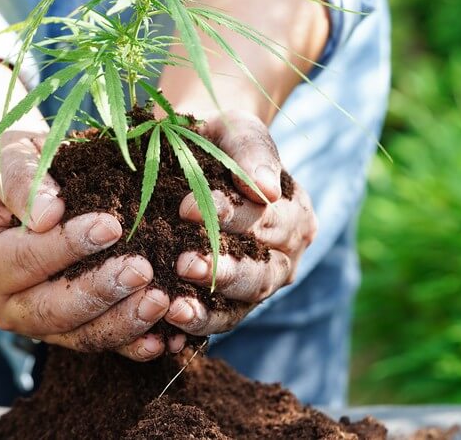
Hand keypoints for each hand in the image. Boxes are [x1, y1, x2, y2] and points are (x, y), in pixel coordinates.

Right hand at [0, 130, 171, 360]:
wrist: (35, 187)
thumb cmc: (23, 164)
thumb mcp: (12, 156)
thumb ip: (20, 180)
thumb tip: (47, 215)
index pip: (23, 259)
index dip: (67, 245)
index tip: (111, 226)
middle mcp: (4, 303)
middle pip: (51, 308)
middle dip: (99, 291)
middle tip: (141, 269)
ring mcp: (38, 324)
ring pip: (79, 335)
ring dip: (122, 322)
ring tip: (161, 300)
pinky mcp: (69, 333)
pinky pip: (102, 344)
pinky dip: (133, 343)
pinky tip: (165, 338)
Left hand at [163, 110, 316, 335]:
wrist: (193, 154)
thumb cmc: (217, 137)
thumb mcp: (236, 128)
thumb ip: (252, 152)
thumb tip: (265, 189)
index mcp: (295, 213)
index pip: (267, 220)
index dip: (229, 217)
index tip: (185, 208)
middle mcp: (285, 255)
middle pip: (261, 272)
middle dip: (223, 271)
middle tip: (183, 265)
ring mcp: (258, 284)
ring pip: (241, 306)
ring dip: (208, 310)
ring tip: (172, 309)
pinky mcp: (229, 304)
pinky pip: (216, 322)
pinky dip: (192, 328)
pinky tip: (164, 331)